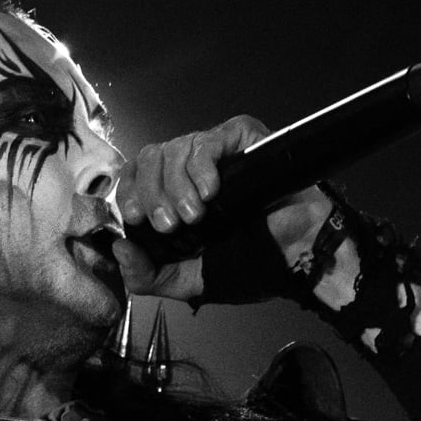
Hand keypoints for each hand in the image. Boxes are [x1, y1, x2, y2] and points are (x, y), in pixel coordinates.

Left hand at [110, 116, 330, 301]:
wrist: (302, 256)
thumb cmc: (254, 266)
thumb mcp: (192, 281)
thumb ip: (150, 276)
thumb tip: (117, 248)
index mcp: (174, 200)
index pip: (135, 178)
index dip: (128, 192)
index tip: (135, 218)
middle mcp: (190, 173)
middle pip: (149, 158)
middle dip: (152, 193)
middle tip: (171, 225)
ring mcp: (217, 155)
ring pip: (175, 147)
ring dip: (177, 185)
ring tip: (198, 215)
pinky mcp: (242, 139)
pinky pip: (208, 139)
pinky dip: (202, 164)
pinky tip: (212, 190)